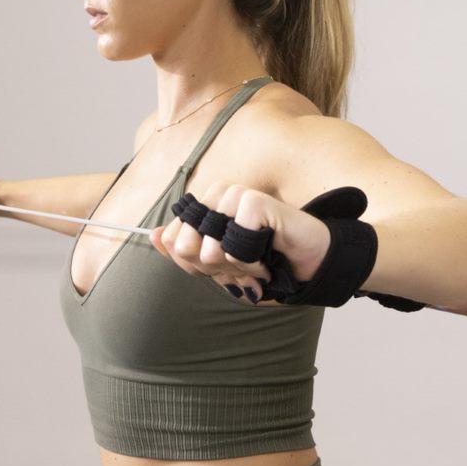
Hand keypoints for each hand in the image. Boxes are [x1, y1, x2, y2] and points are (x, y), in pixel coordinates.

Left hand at [151, 184, 330, 301]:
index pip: (172, 242)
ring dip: (236, 269)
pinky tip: (268, 253)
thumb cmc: (269, 262)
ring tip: (258, 262)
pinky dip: (250, 263)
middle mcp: (217, 195)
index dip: (197, 267)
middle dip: (215, 270)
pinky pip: (232, 248)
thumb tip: (154, 234)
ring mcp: (235, 195)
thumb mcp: (220, 266)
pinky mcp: (254, 201)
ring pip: (209, 250)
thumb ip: (186, 253)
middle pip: (185, 247)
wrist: (311, 263)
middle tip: (244, 266)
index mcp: (205, 206)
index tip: (225, 267)